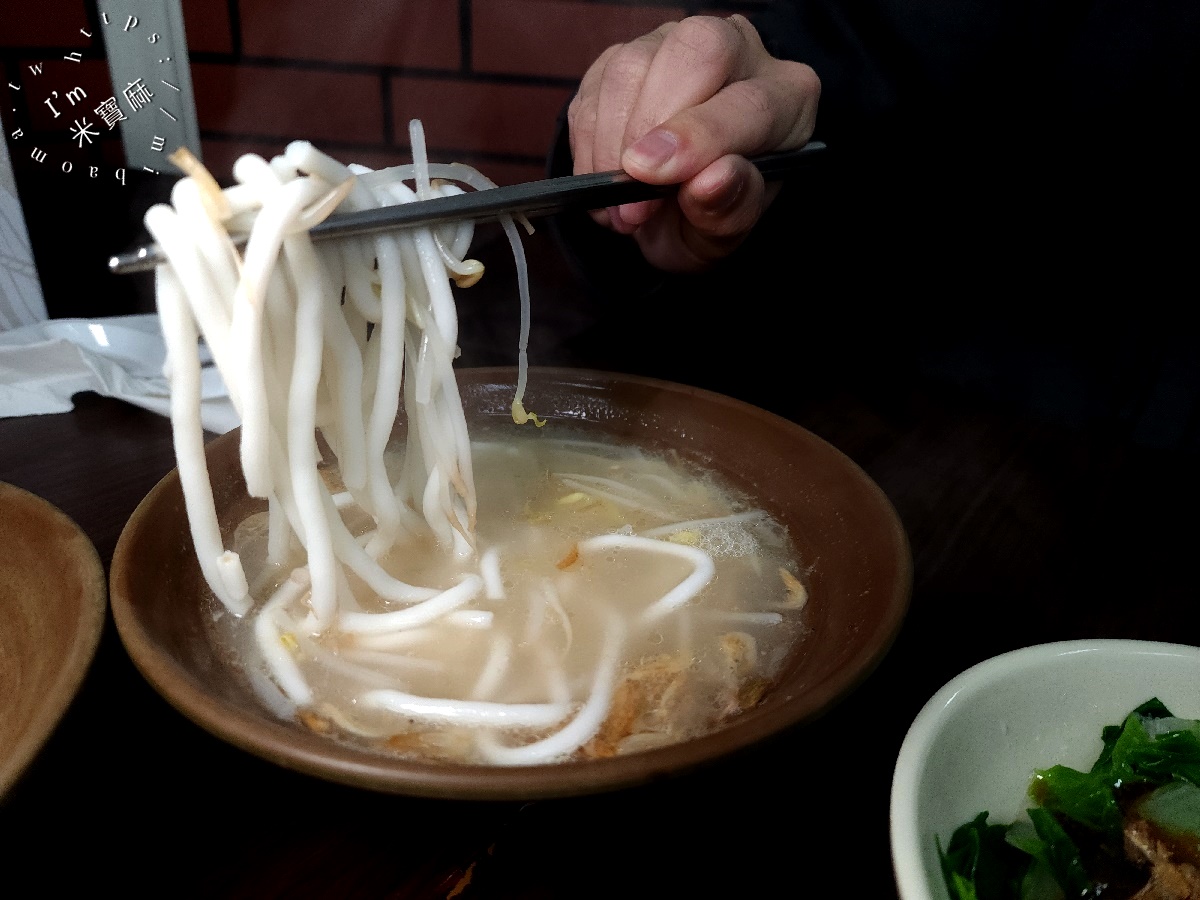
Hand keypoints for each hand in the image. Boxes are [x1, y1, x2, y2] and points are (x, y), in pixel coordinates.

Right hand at [567, 14, 819, 272]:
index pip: (753, 101)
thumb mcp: (722, 235)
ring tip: (618, 202)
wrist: (667, 211)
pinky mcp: (626, 56)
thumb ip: (725, 212)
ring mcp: (678, 46)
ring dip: (611, 141)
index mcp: (787, 98)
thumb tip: (710, 181)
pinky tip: (603, 179)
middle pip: (698, 50)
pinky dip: (589, 142)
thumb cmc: (707, 216)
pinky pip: (595, 86)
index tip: (654, 174)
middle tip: (629, 185)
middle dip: (652, 120)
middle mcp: (739, 54)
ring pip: (634, 65)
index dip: (702, 136)